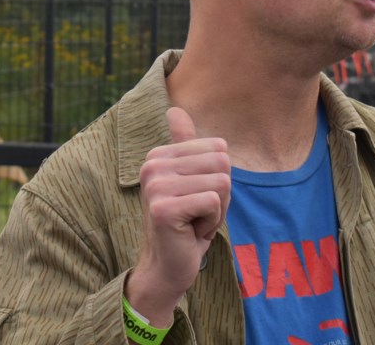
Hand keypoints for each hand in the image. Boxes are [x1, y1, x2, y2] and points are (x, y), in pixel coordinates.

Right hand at [126, 107, 230, 326]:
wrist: (168, 266)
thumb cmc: (185, 223)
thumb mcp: (190, 180)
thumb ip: (185, 145)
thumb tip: (174, 109)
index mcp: (158, 154)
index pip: (218, 148)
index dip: (218, 178)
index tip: (196, 198)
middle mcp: (152, 165)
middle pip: (222, 163)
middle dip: (221, 194)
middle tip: (198, 212)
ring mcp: (156, 186)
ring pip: (221, 183)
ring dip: (217, 210)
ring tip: (194, 222)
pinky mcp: (164, 208)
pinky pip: (213, 202)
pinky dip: (212, 222)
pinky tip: (191, 233)